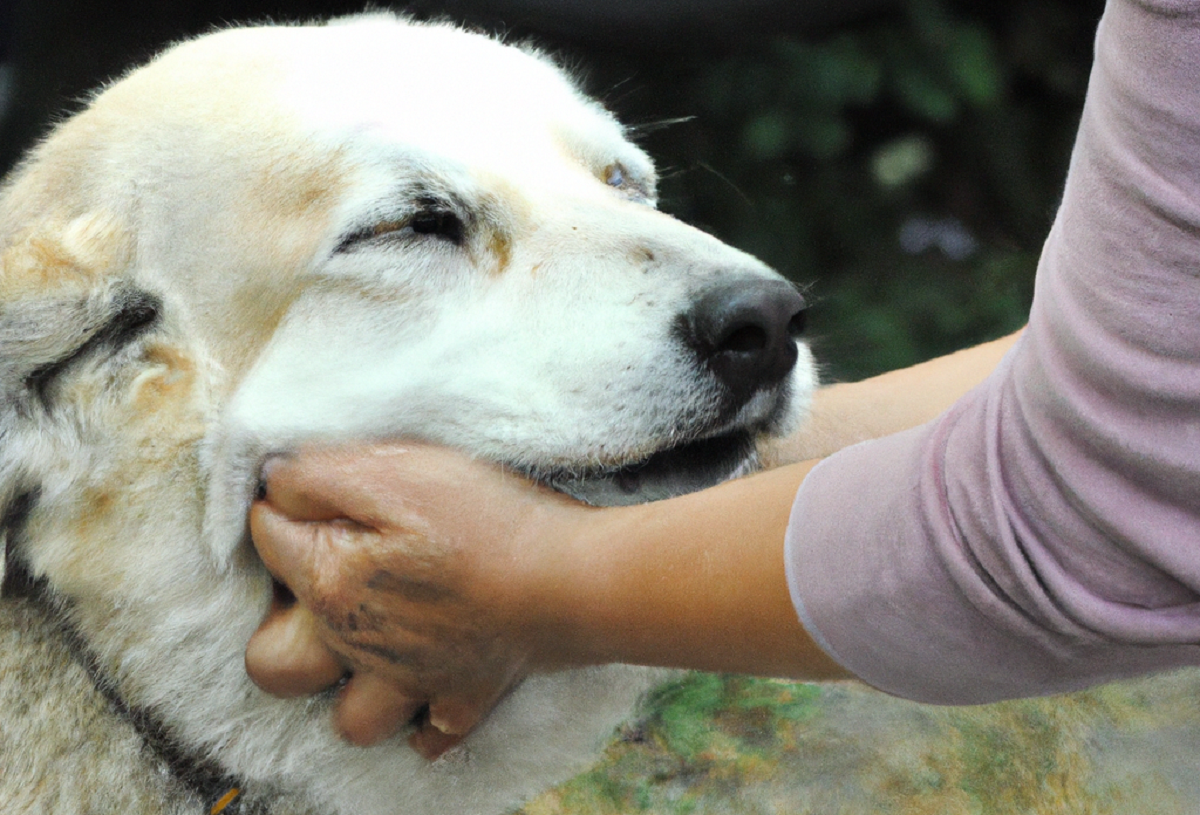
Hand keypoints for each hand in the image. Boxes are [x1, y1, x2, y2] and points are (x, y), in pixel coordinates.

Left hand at [245, 444, 576, 757]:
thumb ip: (317, 477)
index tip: (308, 487)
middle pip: (274, 665)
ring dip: (345, 690)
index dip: (280, 505)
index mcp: (332, 585)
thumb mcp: (396, 470)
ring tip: (368, 646)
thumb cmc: (487, 521)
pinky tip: (430, 683)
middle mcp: (359, 647)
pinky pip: (430, 732)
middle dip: (278, 627)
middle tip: (316, 583)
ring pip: (349, 719)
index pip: (266, 540)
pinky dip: (422, 718)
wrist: (574, 582)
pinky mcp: (467, 694)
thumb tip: (273, 486)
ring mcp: (413, 681)